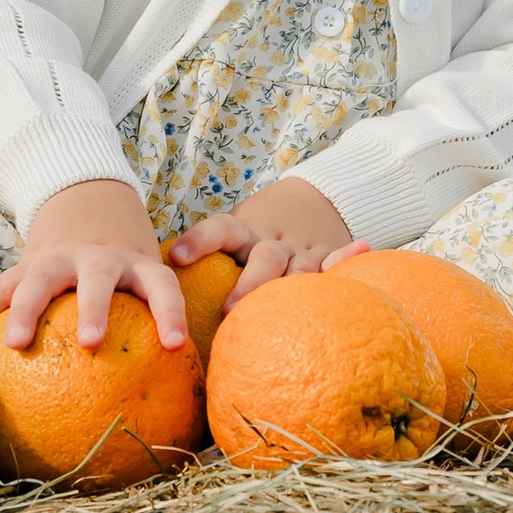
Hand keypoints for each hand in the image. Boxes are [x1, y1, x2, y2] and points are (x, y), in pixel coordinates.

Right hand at [0, 179, 192, 355]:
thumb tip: (177, 407)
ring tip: (16, 343)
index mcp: (138, 265)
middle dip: (95, 306)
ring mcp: (59, 258)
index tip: (175, 344)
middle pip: (99, 277)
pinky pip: (3, 287)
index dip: (171, 312)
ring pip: (42, 277)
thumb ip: (155, 332)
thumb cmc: (126, 280)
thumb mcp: (146, 288)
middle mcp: (99, 258)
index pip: (162, 286)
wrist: (90, 219)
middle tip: (91, 342)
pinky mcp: (27, 264)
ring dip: (28, 308)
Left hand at [166, 176, 362, 311]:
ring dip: (292, 283)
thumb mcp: (232, 241)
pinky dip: (350, 257)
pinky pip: (339, 261)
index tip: (178, 256)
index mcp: (243, 232)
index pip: (219, 229)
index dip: (200, 240)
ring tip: (284, 301)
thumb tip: (152, 294)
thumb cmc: (253, 239)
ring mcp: (303, 249)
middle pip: (262, 259)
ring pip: (300, 268)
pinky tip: (361, 252)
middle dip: (247, 285)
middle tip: (229, 311)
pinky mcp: (328, 258)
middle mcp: (272, 240)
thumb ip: (202, 268)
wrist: (310, 201)